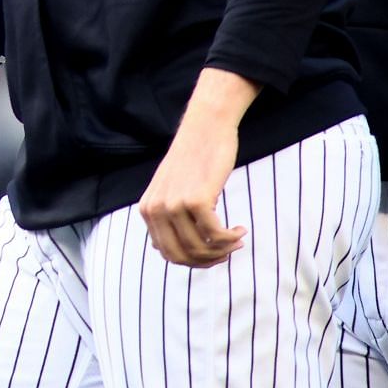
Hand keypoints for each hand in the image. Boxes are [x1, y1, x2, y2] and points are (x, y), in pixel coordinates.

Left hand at [137, 68, 257, 267]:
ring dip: (224, 250)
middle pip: (182, 256)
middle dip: (207, 261)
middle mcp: (155, 209)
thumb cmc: (193, 159)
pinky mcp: (196, 200)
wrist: (205, 127)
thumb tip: (163, 250)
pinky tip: (240, 229)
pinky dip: (231, 238)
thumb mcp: (170, 189)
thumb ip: (165, 217)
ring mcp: (174, 205)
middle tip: (227, 253)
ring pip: (200, 249)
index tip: (213, 254)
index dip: (192, 261)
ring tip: (237, 240)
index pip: (167, 253)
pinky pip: (216, 235)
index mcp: (147, 209)